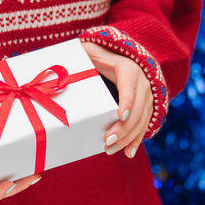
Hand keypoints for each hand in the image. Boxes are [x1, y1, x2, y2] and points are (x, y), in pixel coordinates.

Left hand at [81, 42, 152, 158]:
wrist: (116, 57)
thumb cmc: (95, 56)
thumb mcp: (88, 52)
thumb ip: (79, 56)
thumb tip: (59, 69)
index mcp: (127, 68)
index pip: (129, 84)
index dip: (127, 100)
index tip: (120, 116)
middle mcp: (142, 81)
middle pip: (137, 107)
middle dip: (124, 127)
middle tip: (107, 142)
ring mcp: (146, 94)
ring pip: (142, 119)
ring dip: (128, 137)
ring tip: (111, 149)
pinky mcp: (145, 106)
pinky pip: (144, 124)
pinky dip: (136, 139)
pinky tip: (129, 152)